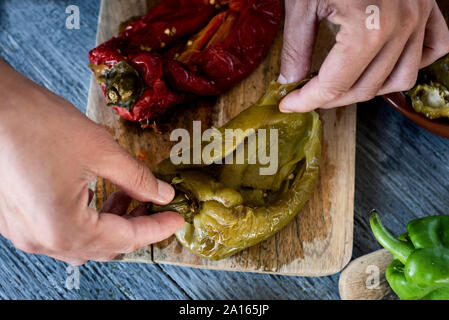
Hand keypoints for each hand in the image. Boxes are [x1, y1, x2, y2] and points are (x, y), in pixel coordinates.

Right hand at [0, 61, 183, 264]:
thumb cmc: (36, 123)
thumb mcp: (101, 150)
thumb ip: (138, 179)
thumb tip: (162, 194)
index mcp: (64, 228)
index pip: (126, 238)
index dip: (158, 228)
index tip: (177, 217)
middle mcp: (41, 240)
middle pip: (104, 246)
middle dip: (135, 227)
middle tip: (157, 207)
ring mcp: (24, 232)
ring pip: (83, 241)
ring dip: (111, 223)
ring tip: (130, 196)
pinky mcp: (15, 219)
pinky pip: (60, 231)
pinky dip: (87, 219)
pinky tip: (99, 195)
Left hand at [278, 0, 448, 111]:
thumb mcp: (301, 4)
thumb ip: (295, 48)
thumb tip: (290, 81)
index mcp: (367, 31)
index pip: (334, 85)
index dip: (307, 101)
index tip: (290, 104)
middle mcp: (401, 29)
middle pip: (366, 89)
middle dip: (331, 98)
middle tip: (308, 94)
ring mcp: (419, 18)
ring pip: (401, 79)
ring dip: (369, 89)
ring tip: (342, 85)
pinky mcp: (428, 8)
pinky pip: (434, 49)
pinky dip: (411, 63)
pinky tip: (386, 64)